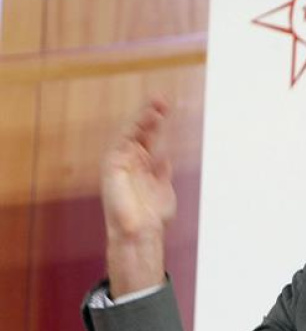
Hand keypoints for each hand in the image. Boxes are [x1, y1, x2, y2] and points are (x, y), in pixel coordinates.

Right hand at [101, 99, 174, 295]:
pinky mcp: (112, 165)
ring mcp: (120, 161)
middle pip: (140, 130)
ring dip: (142, 117)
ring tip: (157, 105)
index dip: (158, 121)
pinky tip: (147, 119)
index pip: (150, 136)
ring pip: (130, 132)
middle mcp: (130, 159)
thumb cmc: (152, 216)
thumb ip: (162, 172)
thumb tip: (166, 157)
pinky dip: (134, 129)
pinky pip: (122, 142)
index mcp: (143, 163)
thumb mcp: (163, 189)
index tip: (168, 107)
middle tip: (162, 98)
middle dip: (150, 113)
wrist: (141, 232)